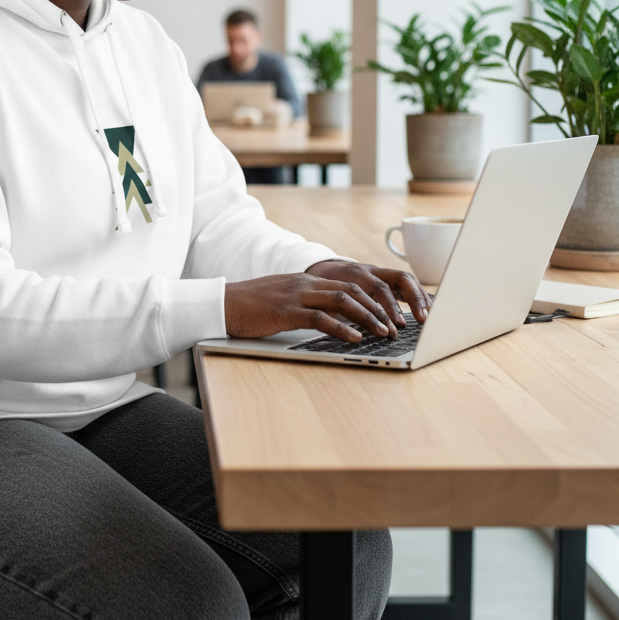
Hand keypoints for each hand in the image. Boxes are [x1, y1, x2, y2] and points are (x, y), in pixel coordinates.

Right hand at [223, 260, 430, 343]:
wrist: (222, 303)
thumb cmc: (251, 307)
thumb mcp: (284, 301)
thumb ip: (307, 305)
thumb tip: (332, 321)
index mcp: (307, 281)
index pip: (350, 284)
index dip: (374, 299)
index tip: (391, 315)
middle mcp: (306, 284)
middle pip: (353, 290)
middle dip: (378, 308)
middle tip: (396, 326)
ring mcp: (296, 296)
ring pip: (342, 301)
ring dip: (367, 317)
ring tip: (383, 332)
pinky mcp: (286, 311)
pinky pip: (319, 317)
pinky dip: (341, 328)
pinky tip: (355, 338)